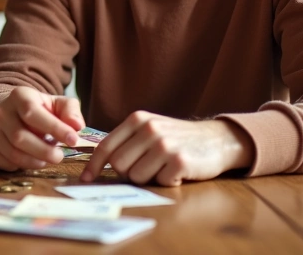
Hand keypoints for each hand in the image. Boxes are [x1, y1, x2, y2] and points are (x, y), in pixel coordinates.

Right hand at [0, 86, 84, 170]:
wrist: (13, 113)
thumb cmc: (41, 110)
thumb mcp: (58, 104)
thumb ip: (70, 111)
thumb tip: (77, 126)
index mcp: (18, 96)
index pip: (32, 113)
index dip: (54, 128)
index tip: (73, 140)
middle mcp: (0, 111)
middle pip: (20, 137)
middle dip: (44, 151)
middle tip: (60, 157)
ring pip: (12, 153)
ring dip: (34, 161)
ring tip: (48, 160)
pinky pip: (5, 163)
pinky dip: (22, 167)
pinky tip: (32, 160)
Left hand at [80, 112, 254, 185]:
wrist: (216, 139)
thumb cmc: (177, 138)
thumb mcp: (150, 130)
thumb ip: (127, 141)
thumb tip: (98, 163)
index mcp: (137, 119)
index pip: (106, 146)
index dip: (94, 165)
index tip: (86, 178)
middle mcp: (149, 129)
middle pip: (118, 165)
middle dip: (128, 173)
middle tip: (146, 168)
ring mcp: (164, 144)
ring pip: (136, 176)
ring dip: (148, 178)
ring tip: (163, 167)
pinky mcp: (179, 160)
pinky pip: (159, 182)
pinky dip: (167, 182)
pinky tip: (177, 171)